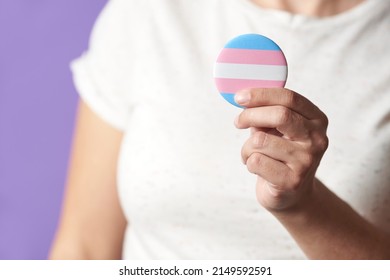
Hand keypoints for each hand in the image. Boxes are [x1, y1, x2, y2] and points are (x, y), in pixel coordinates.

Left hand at [234, 88, 328, 211]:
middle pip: (280, 115)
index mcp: (316, 120)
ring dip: (246, 147)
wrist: (292, 194)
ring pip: (260, 141)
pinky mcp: (292, 181)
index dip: (261, 94)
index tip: (240, 97)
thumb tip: (243, 98)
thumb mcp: (278, 130)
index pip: (289, 98)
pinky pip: (255, 162)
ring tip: (251, 153)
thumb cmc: (280, 155)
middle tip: (238, 122)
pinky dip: (248, 162)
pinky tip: (257, 168)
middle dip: (250, 115)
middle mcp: (317, 139)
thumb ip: (267, 113)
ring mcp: (306, 161)